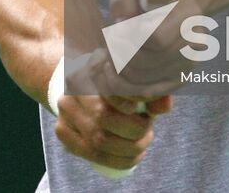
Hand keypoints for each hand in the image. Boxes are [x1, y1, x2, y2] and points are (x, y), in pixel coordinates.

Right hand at [50, 81, 171, 173]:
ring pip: (97, 140)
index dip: (133, 104)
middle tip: (148, 131)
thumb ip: (150, 90)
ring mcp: (64, 111)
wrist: (77, 86)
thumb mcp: (131, 80)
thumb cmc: (113, 83)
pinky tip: (133, 158)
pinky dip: (117, 161)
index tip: (148, 112)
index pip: (113, 88)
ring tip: (143, 144)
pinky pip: (90, 154)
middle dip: (134, 131)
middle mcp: (72, 87)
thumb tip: (166, 105)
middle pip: (103, 116)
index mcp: (90, 67)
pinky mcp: (62, 131)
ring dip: (128, 149)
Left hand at [106, 0, 206, 97]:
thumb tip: (121, 25)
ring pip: (143, 79)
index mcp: (188, 18)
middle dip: (119, 52)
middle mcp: (194, 46)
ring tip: (109, 51)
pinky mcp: (179, 80)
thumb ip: (124, 3)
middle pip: (147, 62)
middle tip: (109, 39)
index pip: (156, 39)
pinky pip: (146, 91)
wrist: (173, 8)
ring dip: (118, 67)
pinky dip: (124, 84)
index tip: (117, 23)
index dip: (129, 35)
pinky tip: (112, 69)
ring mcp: (188, 65)